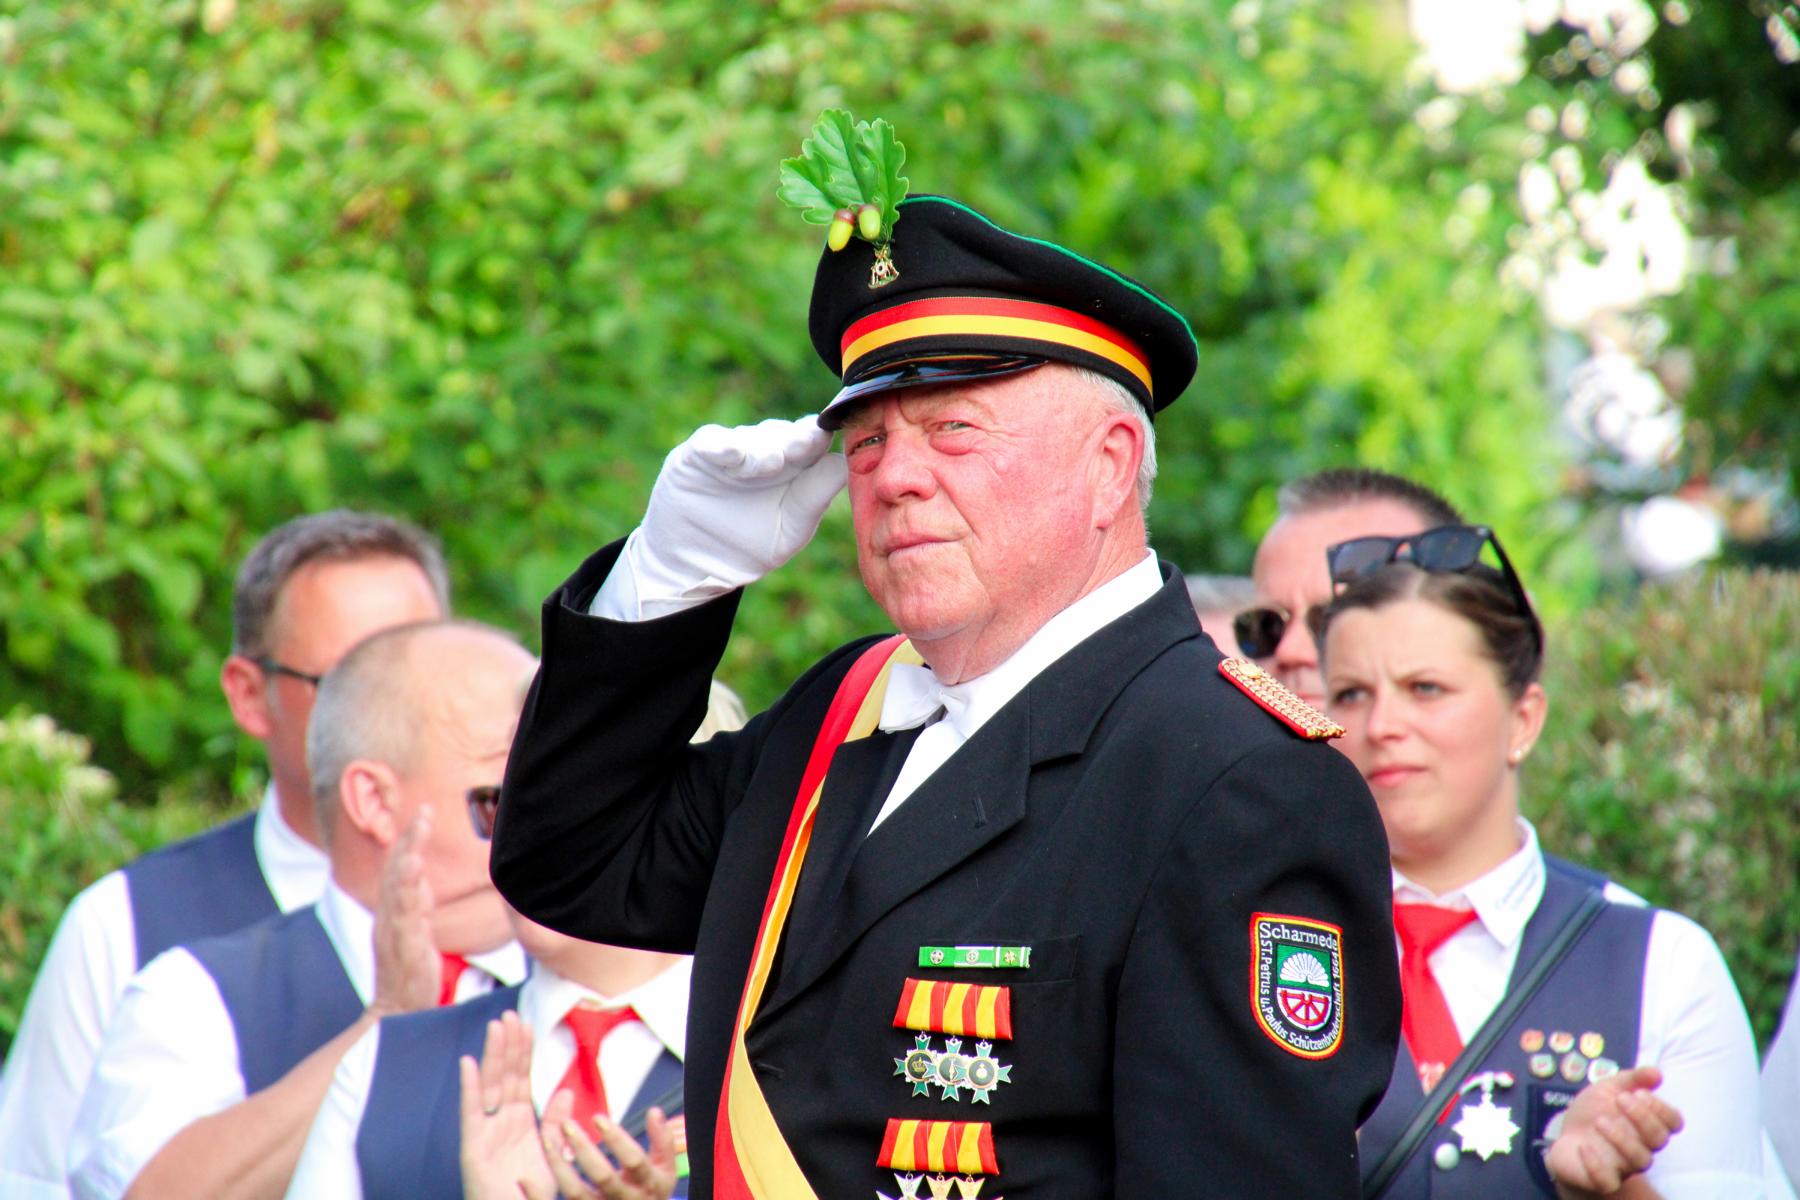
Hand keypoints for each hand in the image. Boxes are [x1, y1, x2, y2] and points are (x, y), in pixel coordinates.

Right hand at [369, 808, 439, 1017]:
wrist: (397, 1012)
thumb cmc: (409, 973)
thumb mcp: (415, 930)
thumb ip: (416, 904)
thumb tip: (420, 879)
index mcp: (393, 912)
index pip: (399, 868)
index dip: (409, 840)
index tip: (424, 812)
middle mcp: (388, 917)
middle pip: (396, 870)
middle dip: (409, 839)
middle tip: (425, 811)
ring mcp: (393, 931)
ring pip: (398, 888)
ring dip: (408, 857)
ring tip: (419, 832)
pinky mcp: (402, 947)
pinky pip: (404, 915)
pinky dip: (408, 891)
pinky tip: (416, 872)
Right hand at [460, 1013, 557, 1199]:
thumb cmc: (530, 1195)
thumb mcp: (552, 1157)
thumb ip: (557, 1124)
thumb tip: (564, 1091)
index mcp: (520, 1123)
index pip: (521, 1079)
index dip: (523, 1052)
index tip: (527, 1023)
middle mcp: (501, 1123)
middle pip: (505, 1076)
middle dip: (508, 1045)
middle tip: (511, 1014)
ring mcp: (486, 1133)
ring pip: (489, 1086)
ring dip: (492, 1056)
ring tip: (497, 1026)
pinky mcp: (473, 1149)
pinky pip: (471, 1113)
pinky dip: (469, 1087)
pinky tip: (469, 1063)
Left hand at [541, 1098, 680, 1199]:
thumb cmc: (652, 1191)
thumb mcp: (666, 1169)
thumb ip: (663, 1140)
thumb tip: (654, 1111)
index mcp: (648, 1184)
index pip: (634, 1161)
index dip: (617, 1139)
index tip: (598, 1118)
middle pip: (604, 1177)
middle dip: (584, 1149)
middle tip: (567, 1124)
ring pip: (577, 1193)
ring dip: (560, 1166)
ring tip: (547, 1139)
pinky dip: (538, 1197)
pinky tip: (524, 1179)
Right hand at [630, 416, 845, 598]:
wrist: (697, 565)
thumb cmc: (751, 546)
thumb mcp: (789, 530)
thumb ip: (814, 499)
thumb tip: (840, 464)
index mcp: (795, 467)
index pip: (813, 443)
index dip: (819, 439)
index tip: (828, 438)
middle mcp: (765, 452)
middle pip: (784, 435)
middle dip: (796, 439)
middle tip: (807, 441)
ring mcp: (731, 452)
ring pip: (750, 438)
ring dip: (760, 449)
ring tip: (767, 464)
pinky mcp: (696, 455)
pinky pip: (710, 443)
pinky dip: (718, 446)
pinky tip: (726, 452)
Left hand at [1545, 1065, 1683, 1197]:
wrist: (1565, 1137)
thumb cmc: (1594, 1112)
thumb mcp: (1608, 1088)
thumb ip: (1632, 1079)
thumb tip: (1657, 1072)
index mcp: (1647, 1125)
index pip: (1673, 1122)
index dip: (1662, 1108)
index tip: (1639, 1093)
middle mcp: (1642, 1147)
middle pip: (1659, 1139)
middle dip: (1642, 1117)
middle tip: (1619, 1100)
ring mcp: (1624, 1165)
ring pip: (1640, 1160)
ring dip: (1622, 1138)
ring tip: (1600, 1121)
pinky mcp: (1603, 1179)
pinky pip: (1609, 1181)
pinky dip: (1597, 1165)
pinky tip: (1585, 1147)